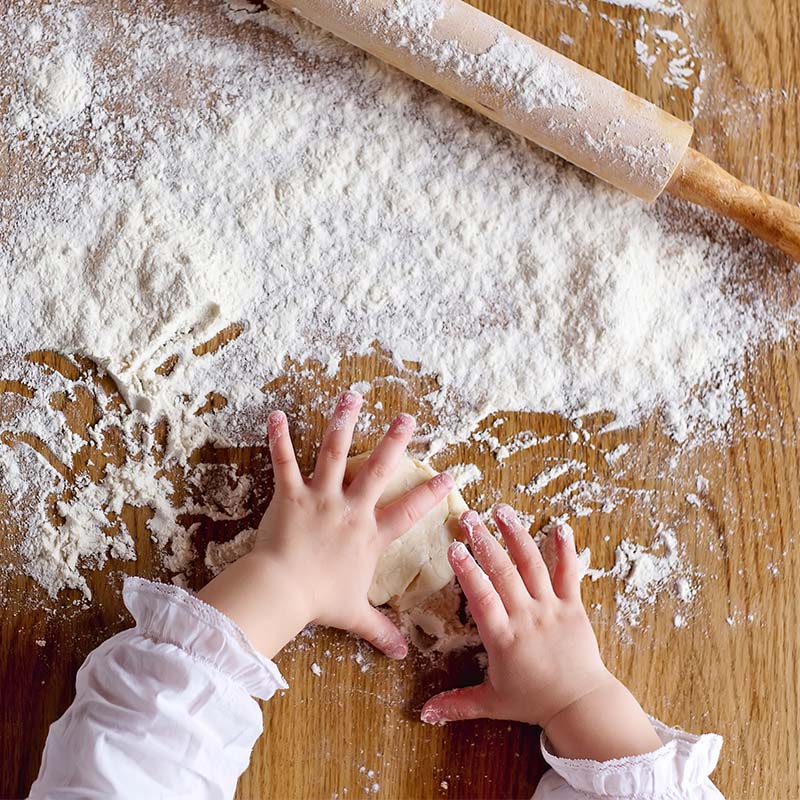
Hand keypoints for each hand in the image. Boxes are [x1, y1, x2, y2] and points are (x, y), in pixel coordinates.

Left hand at [198, 391, 454, 660]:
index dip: (430, 494)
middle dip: (394, 441)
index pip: (408, 512)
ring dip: (343, 422)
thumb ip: (380, 631)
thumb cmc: (319, 602)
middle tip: (407, 417)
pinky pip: (284, 461)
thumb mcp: (355, 615)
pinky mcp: (291, 494)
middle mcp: (350, 509)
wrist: (283, 592)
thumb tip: (403, 654)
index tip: (449, 476)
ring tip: (352, 395)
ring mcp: (321, 498)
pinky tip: (277, 413)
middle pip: (377, 469)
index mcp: (369, 535)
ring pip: (334, 452)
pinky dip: (279, 437)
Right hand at [421, 506, 661, 760]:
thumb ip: (457, 704)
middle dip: (484, 542)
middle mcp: (526, 618)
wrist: (581, 704)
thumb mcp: (491, 702)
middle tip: (469, 517)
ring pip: (532, 566)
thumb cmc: (533, 701)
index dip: (469, 573)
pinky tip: (561, 526)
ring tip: (502, 510)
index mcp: (503, 638)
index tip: (455, 548)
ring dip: (516, 536)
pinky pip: (569, 574)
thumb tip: (422, 714)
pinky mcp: (572, 606)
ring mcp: (551, 609)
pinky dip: (566, 549)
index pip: (482, 599)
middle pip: (504, 574)